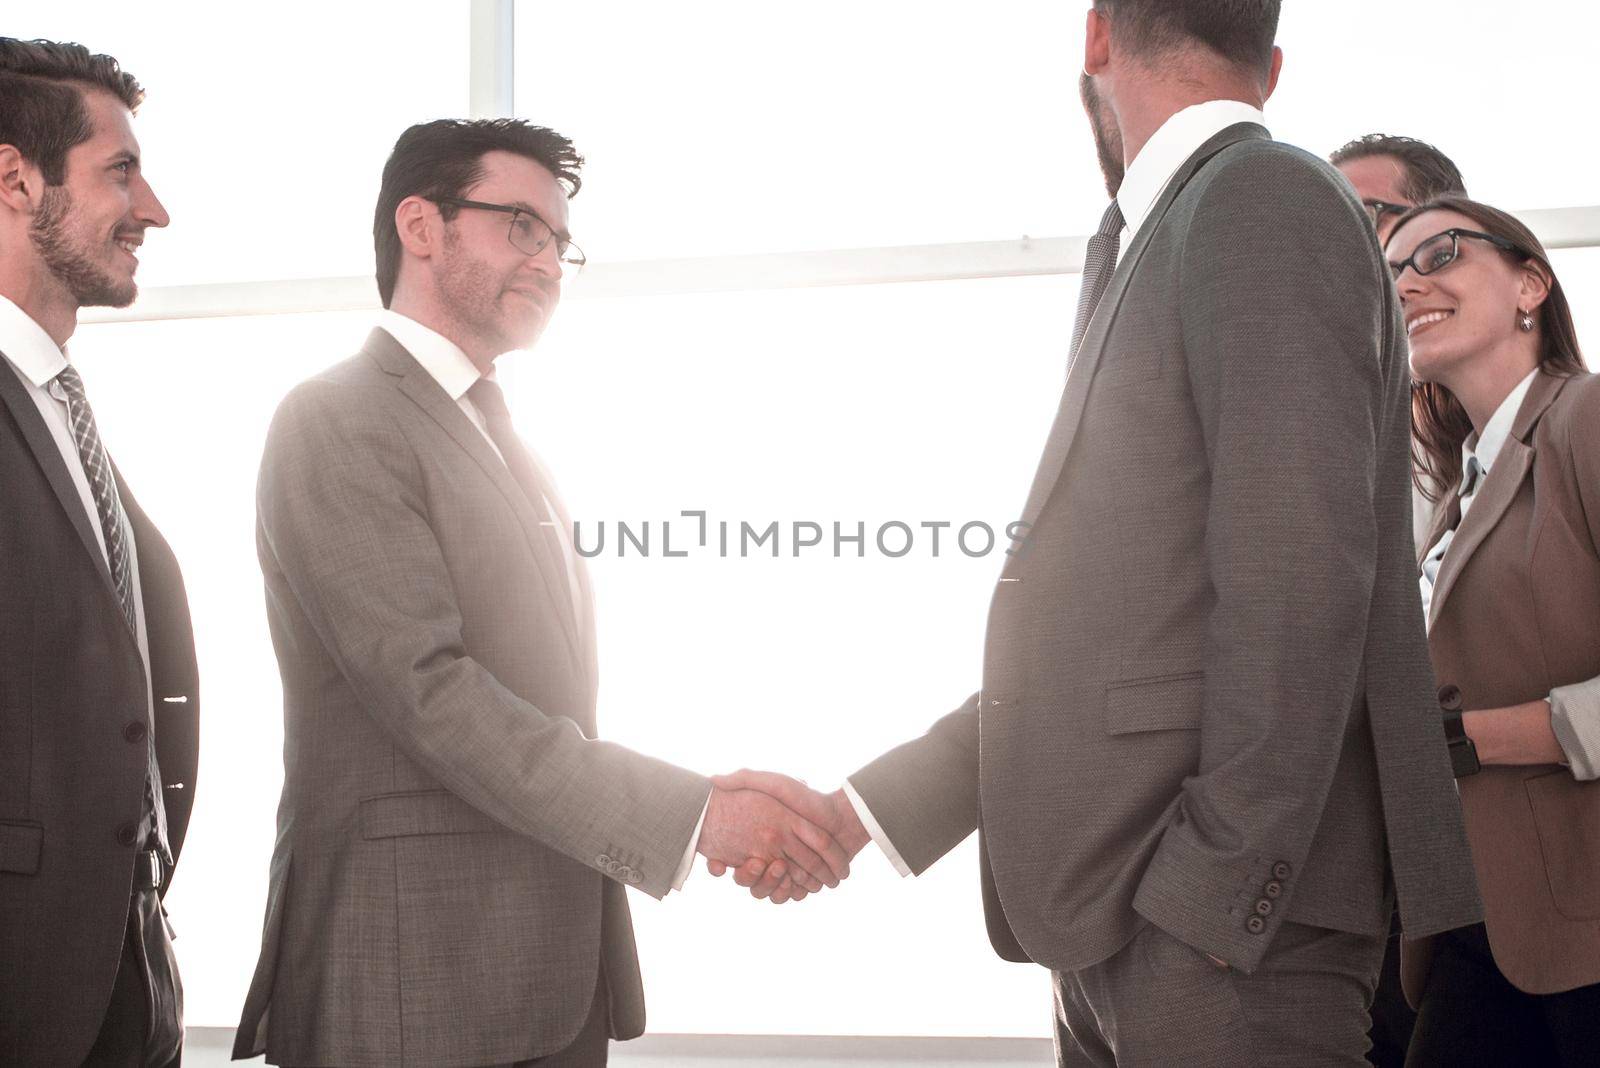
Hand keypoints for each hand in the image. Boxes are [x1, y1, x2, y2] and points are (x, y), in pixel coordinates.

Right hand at [696, 780, 850, 895]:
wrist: (842, 817)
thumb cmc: (807, 798)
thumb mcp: (773, 783)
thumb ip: (745, 778)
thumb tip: (714, 780)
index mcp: (760, 839)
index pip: (732, 859)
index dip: (724, 863)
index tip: (723, 861)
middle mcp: (771, 856)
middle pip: (749, 879)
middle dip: (749, 876)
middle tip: (755, 862)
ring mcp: (787, 872)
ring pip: (768, 891)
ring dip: (770, 884)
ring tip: (779, 868)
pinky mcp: (804, 883)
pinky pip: (789, 896)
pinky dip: (789, 892)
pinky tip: (791, 880)